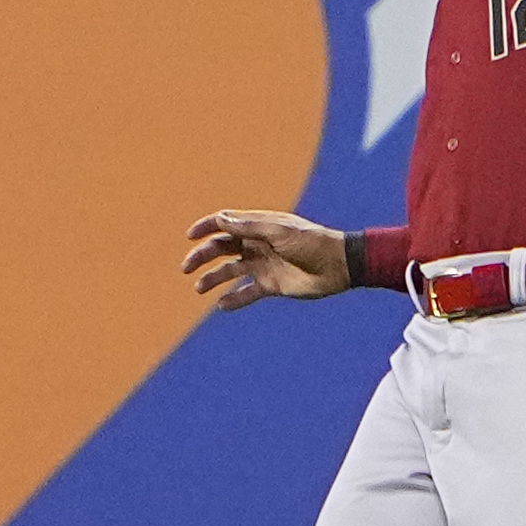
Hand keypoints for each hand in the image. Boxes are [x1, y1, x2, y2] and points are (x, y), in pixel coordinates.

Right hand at [184, 210, 351, 312]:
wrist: (338, 266)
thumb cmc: (311, 242)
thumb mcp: (279, 231)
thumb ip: (249, 227)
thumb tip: (220, 219)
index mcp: (258, 226)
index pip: (225, 223)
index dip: (206, 227)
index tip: (190, 236)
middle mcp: (257, 244)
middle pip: (222, 248)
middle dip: (202, 256)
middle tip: (186, 268)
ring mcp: (263, 265)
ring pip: (229, 271)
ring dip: (212, 278)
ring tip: (199, 288)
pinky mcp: (271, 286)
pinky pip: (246, 293)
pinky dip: (233, 300)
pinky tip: (221, 306)